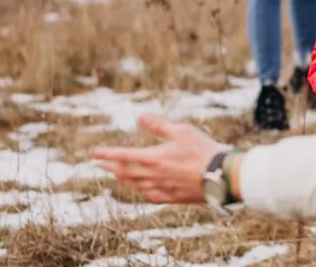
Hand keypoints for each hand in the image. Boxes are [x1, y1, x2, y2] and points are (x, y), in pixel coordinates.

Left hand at [92, 114, 223, 203]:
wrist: (220, 176)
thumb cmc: (203, 150)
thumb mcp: (182, 131)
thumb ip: (159, 125)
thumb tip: (139, 117)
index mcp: (154, 158)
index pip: (123, 156)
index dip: (108, 153)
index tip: (95, 152)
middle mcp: (154, 175)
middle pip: (125, 172)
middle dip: (112, 167)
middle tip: (103, 163)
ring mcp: (162, 188)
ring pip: (135, 185)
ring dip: (123, 179)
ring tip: (117, 174)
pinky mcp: (172, 198)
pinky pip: (149, 196)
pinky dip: (140, 191)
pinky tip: (140, 189)